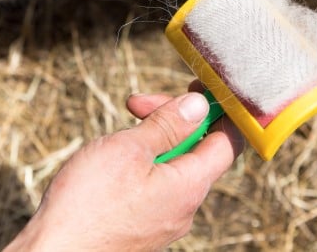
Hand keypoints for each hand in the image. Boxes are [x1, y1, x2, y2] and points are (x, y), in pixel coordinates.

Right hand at [4, 89, 244, 250]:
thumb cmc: (87, 203)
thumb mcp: (129, 149)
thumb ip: (169, 125)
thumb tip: (200, 106)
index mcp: (190, 185)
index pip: (229, 141)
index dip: (219, 109)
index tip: (195, 89)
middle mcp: (185, 206)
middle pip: (197, 149)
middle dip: (172, 119)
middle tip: (136, 103)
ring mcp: (165, 220)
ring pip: (173, 167)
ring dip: (153, 139)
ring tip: (118, 134)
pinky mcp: (145, 227)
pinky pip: (156, 186)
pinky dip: (143, 165)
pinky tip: (113, 161)